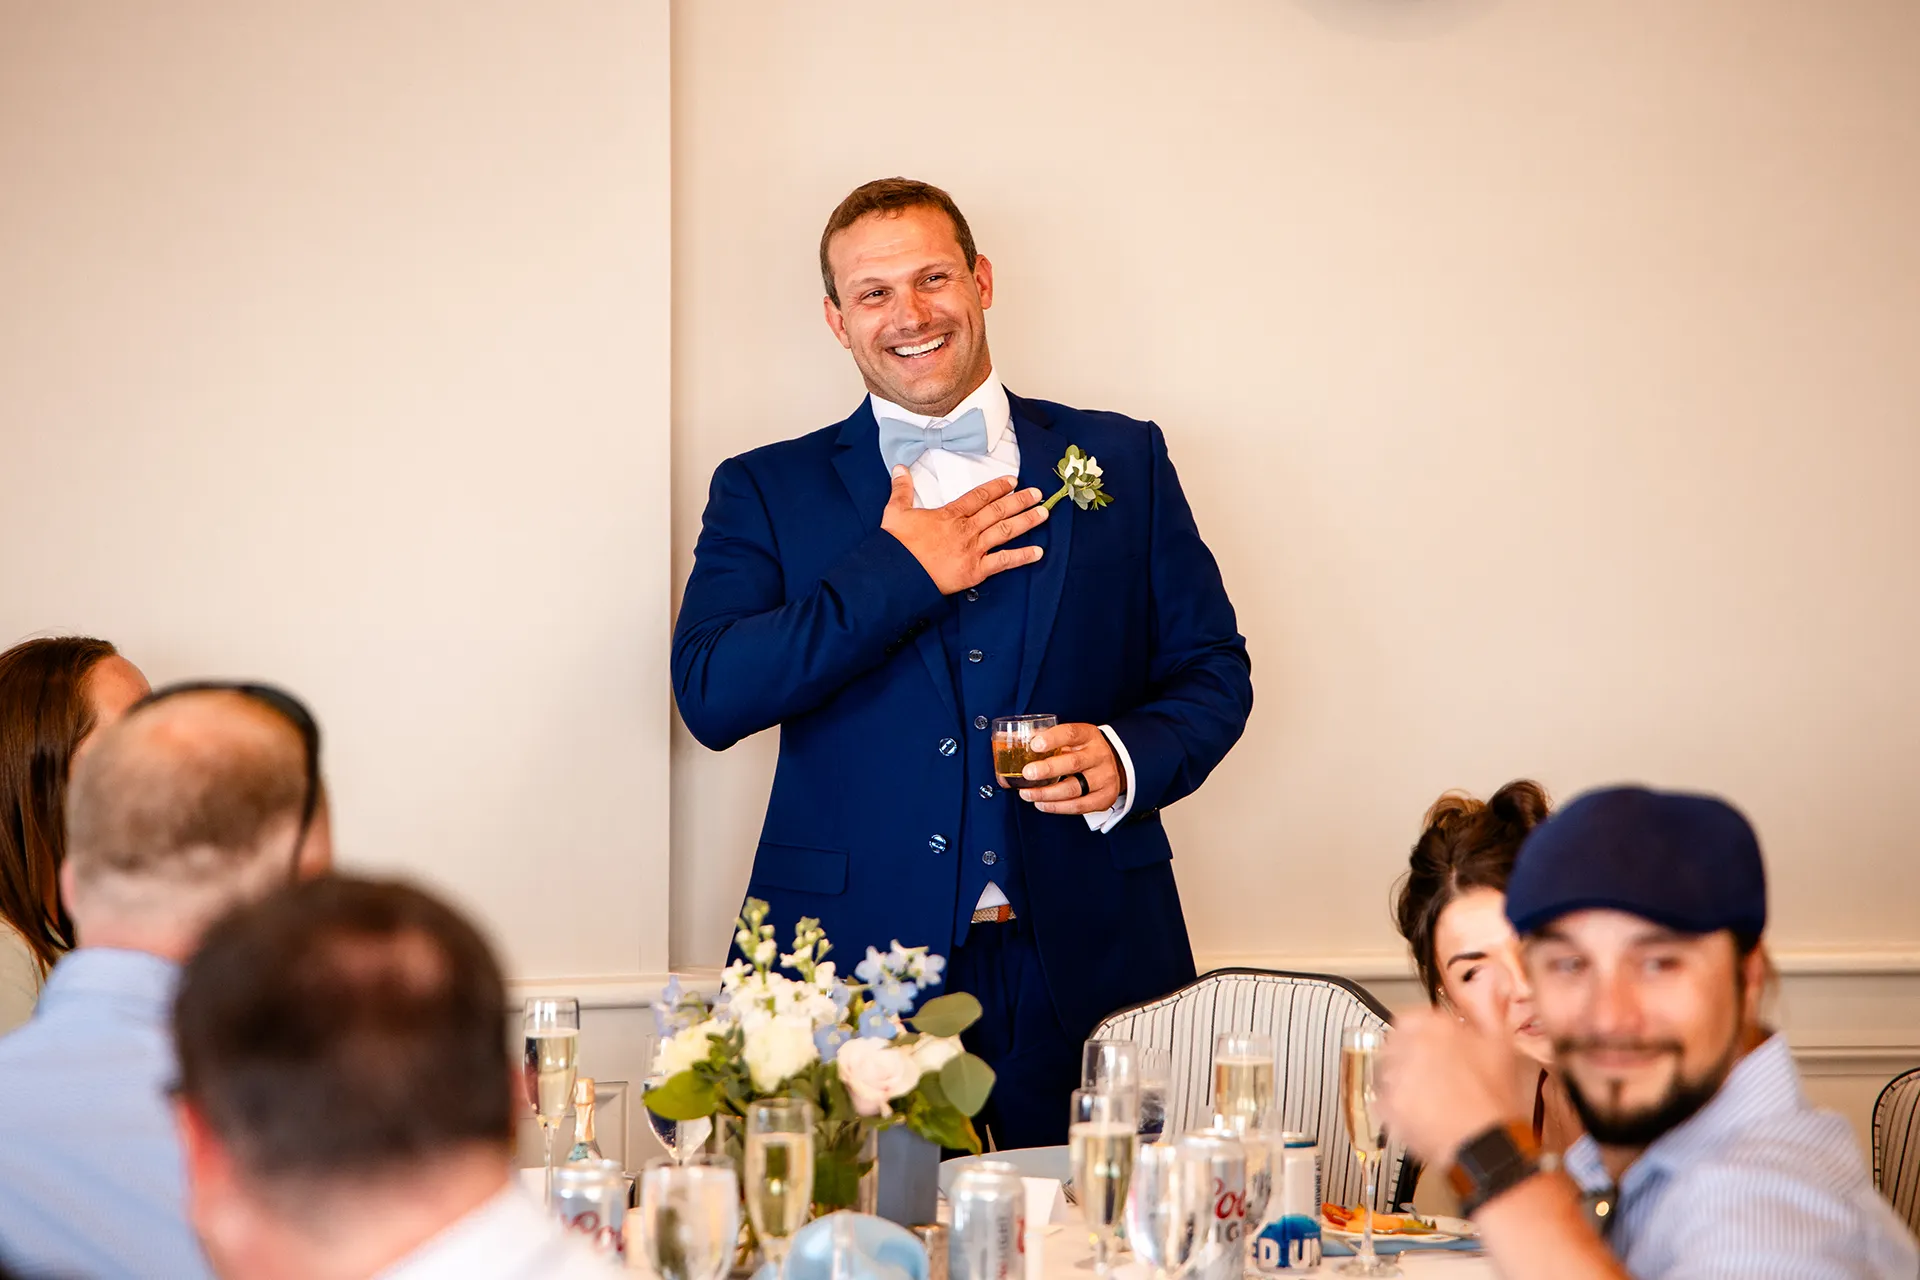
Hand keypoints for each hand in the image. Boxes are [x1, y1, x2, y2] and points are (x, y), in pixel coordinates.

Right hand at [880, 469, 1047, 595]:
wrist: (896, 574)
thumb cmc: (896, 546)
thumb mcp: (895, 512)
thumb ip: (901, 489)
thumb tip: (899, 468)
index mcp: (949, 515)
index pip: (979, 496)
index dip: (997, 487)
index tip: (1012, 480)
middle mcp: (966, 529)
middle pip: (998, 511)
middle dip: (1020, 500)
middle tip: (1037, 493)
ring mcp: (973, 550)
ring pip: (1005, 532)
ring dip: (1026, 521)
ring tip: (1044, 513)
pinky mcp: (975, 570)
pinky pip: (1003, 562)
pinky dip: (1022, 557)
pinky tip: (1038, 553)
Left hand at [1016, 723, 1121, 814]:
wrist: (1114, 766)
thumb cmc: (1083, 751)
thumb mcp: (1071, 740)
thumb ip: (1047, 740)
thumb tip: (1012, 739)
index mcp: (1089, 736)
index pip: (1071, 734)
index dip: (1052, 739)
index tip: (1034, 744)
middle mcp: (1099, 755)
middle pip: (1073, 763)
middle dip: (1047, 769)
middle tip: (1027, 773)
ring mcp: (1104, 778)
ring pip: (1073, 789)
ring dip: (1046, 793)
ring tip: (1027, 794)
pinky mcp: (1104, 797)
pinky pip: (1079, 806)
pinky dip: (1057, 807)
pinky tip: (1041, 804)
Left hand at [1375, 1008, 1525, 1167]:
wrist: (1486, 1143)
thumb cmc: (1495, 1097)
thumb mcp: (1501, 1045)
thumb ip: (1490, 1008)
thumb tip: (1491, 979)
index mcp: (1433, 1025)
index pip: (1409, 1020)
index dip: (1420, 1038)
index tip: (1430, 1051)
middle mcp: (1409, 1045)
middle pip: (1394, 1046)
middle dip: (1408, 1060)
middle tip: (1431, 1081)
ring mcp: (1395, 1075)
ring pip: (1386, 1073)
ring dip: (1401, 1083)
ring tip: (1427, 1101)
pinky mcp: (1386, 1104)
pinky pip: (1381, 1102)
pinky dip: (1395, 1109)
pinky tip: (1419, 1116)